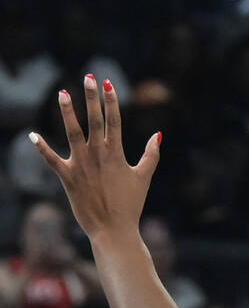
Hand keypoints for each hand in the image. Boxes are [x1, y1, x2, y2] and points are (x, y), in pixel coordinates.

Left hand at [29, 75, 159, 240]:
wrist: (113, 229)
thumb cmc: (131, 205)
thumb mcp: (144, 178)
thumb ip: (151, 156)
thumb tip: (158, 135)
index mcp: (116, 154)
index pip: (114, 121)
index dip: (111, 101)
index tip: (108, 83)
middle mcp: (98, 155)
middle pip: (94, 120)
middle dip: (92, 98)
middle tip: (89, 77)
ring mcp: (81, 164)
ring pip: (72, 132)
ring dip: (67, 112)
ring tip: (63, 93)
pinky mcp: (67, 177)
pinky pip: (51, 159)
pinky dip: (41, 147)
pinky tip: (32, 135)